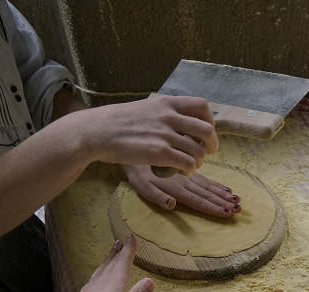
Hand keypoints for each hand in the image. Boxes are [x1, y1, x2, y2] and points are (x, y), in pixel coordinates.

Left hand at [47, 236, 152, 291]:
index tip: (131, 236)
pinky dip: (101, 269)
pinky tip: (99, 274)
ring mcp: (91, 288)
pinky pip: (95, 276)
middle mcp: (101, 283)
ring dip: (109, 258)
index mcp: (113, 285)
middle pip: (112, 263)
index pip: (122, 263)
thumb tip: (151, 280)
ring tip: (113, 250)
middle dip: (119, 251)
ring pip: (102, 268)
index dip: (128, 250)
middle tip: (124, 240)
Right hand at [82, 94, 217, 173]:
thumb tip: (181, 116)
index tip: (205, 132)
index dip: (209, 120)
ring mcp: (164, 134)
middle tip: (208, 152)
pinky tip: (183, 171)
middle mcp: (168, 116)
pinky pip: (188, 163)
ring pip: (199, 151)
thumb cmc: (118, 122)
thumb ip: (164, 111)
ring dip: (199, 161)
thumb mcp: (145, 107)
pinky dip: (189, 170)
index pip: (202, 106)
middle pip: (207, 130)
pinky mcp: (159, 153)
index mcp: (166, 103)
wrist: (97, 131)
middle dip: (212, 144)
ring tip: (191, 165)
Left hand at [122, 166, 240, 216]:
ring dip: (223, 194)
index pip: (198, 200)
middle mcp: (185, 181)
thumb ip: (157, 197)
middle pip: (207, 194)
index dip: (213, 207)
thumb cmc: (136, 170)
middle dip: (223, 202)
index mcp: (176, 188)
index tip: (228, 213)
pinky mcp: (187, 170)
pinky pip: (205, 178)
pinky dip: (216, 184)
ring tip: (238, 200)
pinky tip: (226, 188)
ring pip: (208, 186)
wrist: (134, 144)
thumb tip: (172, 204)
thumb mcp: (141, 186)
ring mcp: (187, 175)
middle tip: (239, 208)